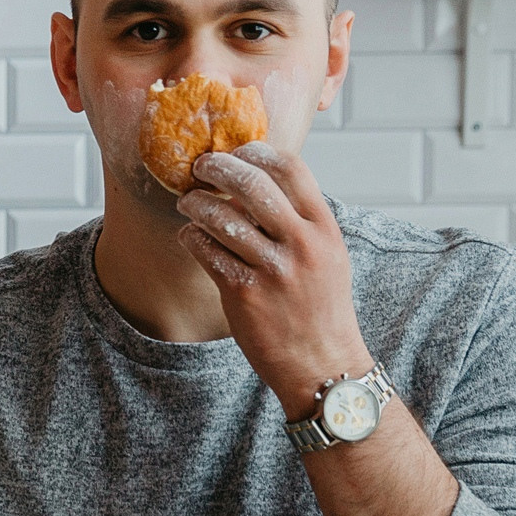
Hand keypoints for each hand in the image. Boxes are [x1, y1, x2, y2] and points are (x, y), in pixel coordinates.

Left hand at [174, 143, 367, 418]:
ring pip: (222, 218)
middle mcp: (302, 245)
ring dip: (196, 203)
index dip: (258, 152)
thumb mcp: (328, 255)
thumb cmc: (320, 308)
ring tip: (188, 202)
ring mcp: (274, 270)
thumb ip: (301, 221)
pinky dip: (192, 238)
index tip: (238, 151)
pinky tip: (189, 237)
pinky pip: (207, 252)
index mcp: (324, 229)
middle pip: (253, 185)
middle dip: (219, 168)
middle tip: (200, 167)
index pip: (292, 169)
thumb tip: (260, 184)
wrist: (323, 364)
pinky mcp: (245, 295)